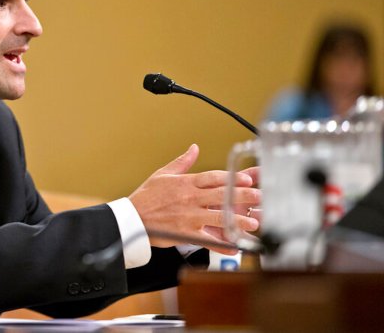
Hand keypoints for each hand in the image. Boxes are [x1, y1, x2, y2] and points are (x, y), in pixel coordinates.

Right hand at [128, 144, 260, 254]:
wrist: (132, 218)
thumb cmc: (145, 197)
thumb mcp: (162, 174)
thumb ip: (182, 162)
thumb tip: (194, 148)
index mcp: (185, 183)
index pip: (213, 177)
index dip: (232, 178)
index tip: (247, 179)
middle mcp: (190, 199)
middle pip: (221, 195)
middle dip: (242, 195)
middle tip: (259, 196)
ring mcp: (189, 216)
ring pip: (218, 216)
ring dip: (237, 219)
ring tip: (253, 222)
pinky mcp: (186, 233)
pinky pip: (208, 239)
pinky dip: (222, 243)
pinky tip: (235, 245)